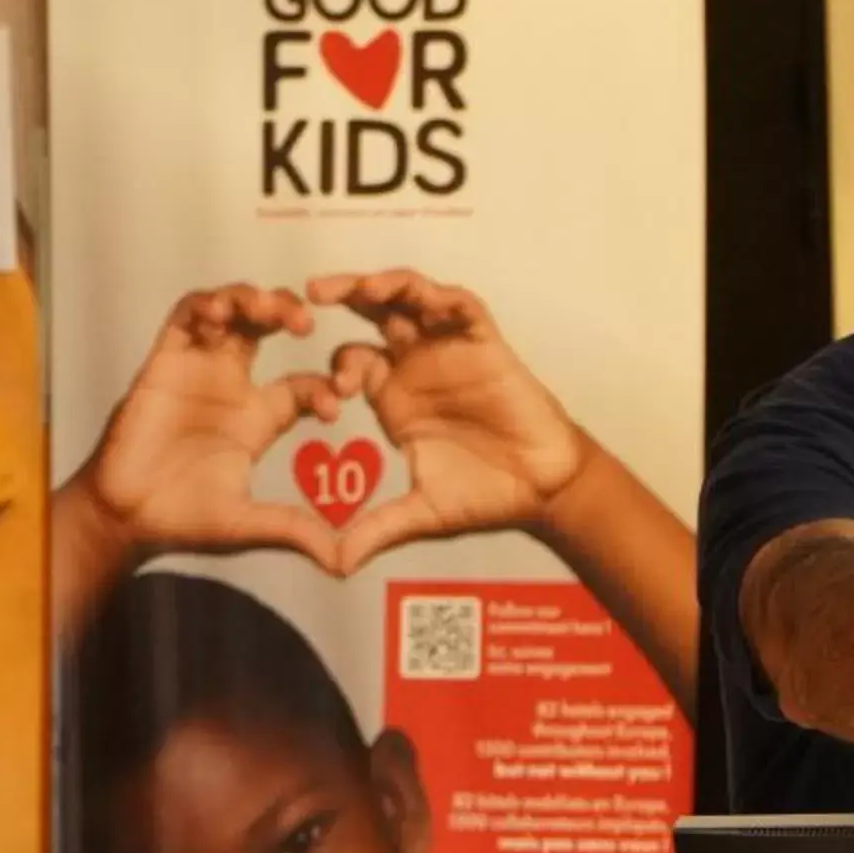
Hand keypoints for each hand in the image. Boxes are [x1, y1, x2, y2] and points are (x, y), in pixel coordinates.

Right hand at [73, 284, 344, 571]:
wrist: (127, 517)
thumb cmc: (185, 517)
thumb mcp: (251, 523)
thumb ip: (296, 532)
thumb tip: (345, 563)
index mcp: (259, 417)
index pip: (305, 384)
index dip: (325, 385)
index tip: (336, 402)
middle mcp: (232, 386)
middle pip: (267, 330)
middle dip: (289, 314)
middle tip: (308, 323)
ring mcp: (198, 371)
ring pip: (229, 314)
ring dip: (252, 300)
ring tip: (272, 310)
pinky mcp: (163, 364)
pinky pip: (184, 320)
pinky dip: (205, 306)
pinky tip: (224, 312)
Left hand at [309, 270, 585, 571]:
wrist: (544, 490)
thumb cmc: (487, 496)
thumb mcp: (420, 515)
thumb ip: (375, 530)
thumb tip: (332, 566)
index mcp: (394, 397)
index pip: (349, 360)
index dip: (333, 367)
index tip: (332, 393)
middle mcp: (416, 365)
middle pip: (371, 313)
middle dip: (342, 294)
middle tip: (309, 290)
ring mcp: (450, 350)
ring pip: (411, 299)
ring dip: (384, 285)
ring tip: (358, 288)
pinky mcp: (485, 345)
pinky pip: (461, 308)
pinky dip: (441, 297)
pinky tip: (422, 298)